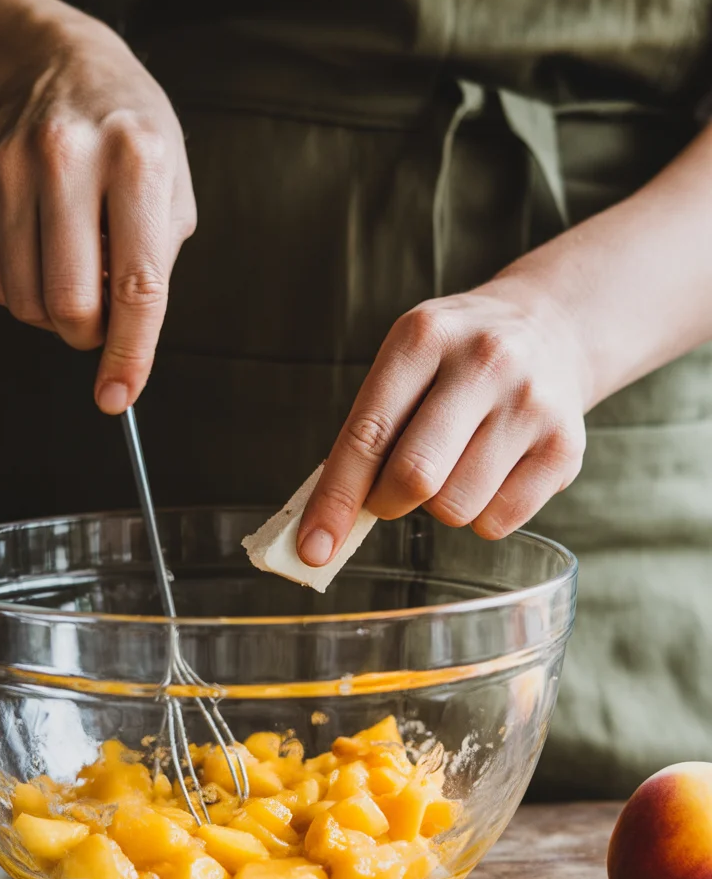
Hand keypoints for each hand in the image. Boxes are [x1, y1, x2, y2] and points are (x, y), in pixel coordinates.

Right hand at [0, 18, 194, 413]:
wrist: (58, 69)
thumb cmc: (132, 144)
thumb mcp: (172, 194)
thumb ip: (154, 270)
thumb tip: (122, 350)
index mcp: (139, 160)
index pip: (138, 286)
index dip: (129, 354)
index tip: (118, 398)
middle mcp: (69, 156)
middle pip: (70, 303)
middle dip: (89, 334)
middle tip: (101, 318)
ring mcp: (11, 165)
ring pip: (27, 300)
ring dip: (54, 313)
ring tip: (74, 271)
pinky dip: (22, 289)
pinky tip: (41, 252)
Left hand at [297, 279, 590, 562]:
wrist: (550, 330)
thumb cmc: (455, 361)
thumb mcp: (405, 363)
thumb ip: (367, 434)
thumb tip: (324, 528)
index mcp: (425, 336)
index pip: (368, 434)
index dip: (336, 500)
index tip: (312, 549)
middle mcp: (484, 362)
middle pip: (415, 476)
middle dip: (388, 503)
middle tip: (392, 493)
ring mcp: (532, 404)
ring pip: (456, 508)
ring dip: (439, 507)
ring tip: (454, 466)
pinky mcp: (566, 447)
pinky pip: (498, 523)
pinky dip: (480, 516)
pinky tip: (490, 474)